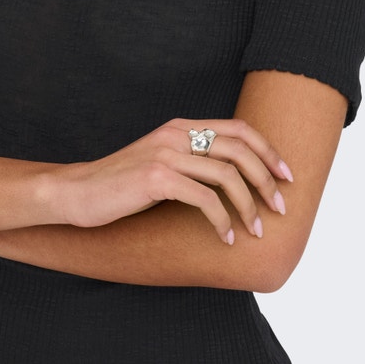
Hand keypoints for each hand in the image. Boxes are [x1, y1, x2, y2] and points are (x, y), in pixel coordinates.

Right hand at [47, 118, 291, 243]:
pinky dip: (222, 221)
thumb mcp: (160, 161)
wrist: (78, 192)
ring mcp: (166, 153)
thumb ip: (190, 160)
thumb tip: (233, 178)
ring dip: (249, 207)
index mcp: (180, 126)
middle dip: (267, 180)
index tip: (286, 176)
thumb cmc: (121, 184)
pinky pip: (205, 199)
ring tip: (256, 231)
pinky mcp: (156, 178)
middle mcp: (176, 134)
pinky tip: (226, 238)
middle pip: (240, 149)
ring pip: (227, 175)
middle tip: (280, 208)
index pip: (239, 129)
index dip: (268, 151)